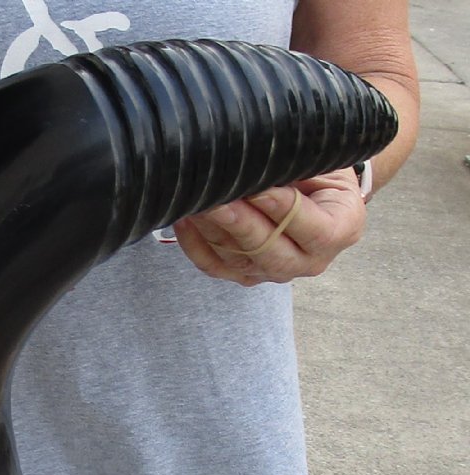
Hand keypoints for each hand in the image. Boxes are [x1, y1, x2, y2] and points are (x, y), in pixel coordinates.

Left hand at [173, 168, 365, 285]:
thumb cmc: (321, 169)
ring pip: (237, 258)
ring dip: (212, 228)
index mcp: (341, 231)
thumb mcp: (326, 159)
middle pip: (270, 250)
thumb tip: (265, 150)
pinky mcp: (244, 274)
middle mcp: (308, 260)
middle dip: (240, 223)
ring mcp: (273, 272)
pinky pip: (214, 265)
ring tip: (195, 200)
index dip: (283, 209)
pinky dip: (195, 244)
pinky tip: (184, 217)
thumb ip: (303, 161)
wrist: (314, 193)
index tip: (259, 188)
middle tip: (216, 199)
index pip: (312, 228)